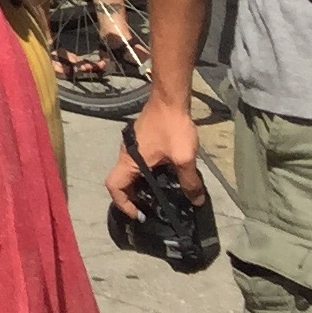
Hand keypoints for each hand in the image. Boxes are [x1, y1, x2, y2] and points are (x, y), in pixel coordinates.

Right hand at [111, 91, 204, 217]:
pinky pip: (138, 164)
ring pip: (130, 172)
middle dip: (133, 198)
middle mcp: (126, 154)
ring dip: (140, 186)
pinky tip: (165, 176)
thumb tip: (197, 201)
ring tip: (160, 195)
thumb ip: (190, 181)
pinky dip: (146, 175)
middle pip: (121, 181)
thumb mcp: (184, 158)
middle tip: (152, 209)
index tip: (140, 214)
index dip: (123, 204)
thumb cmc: (172, 127)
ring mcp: (132, 146)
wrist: (170, 99)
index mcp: (130, 160)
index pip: (114, 186)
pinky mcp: (141, 140)